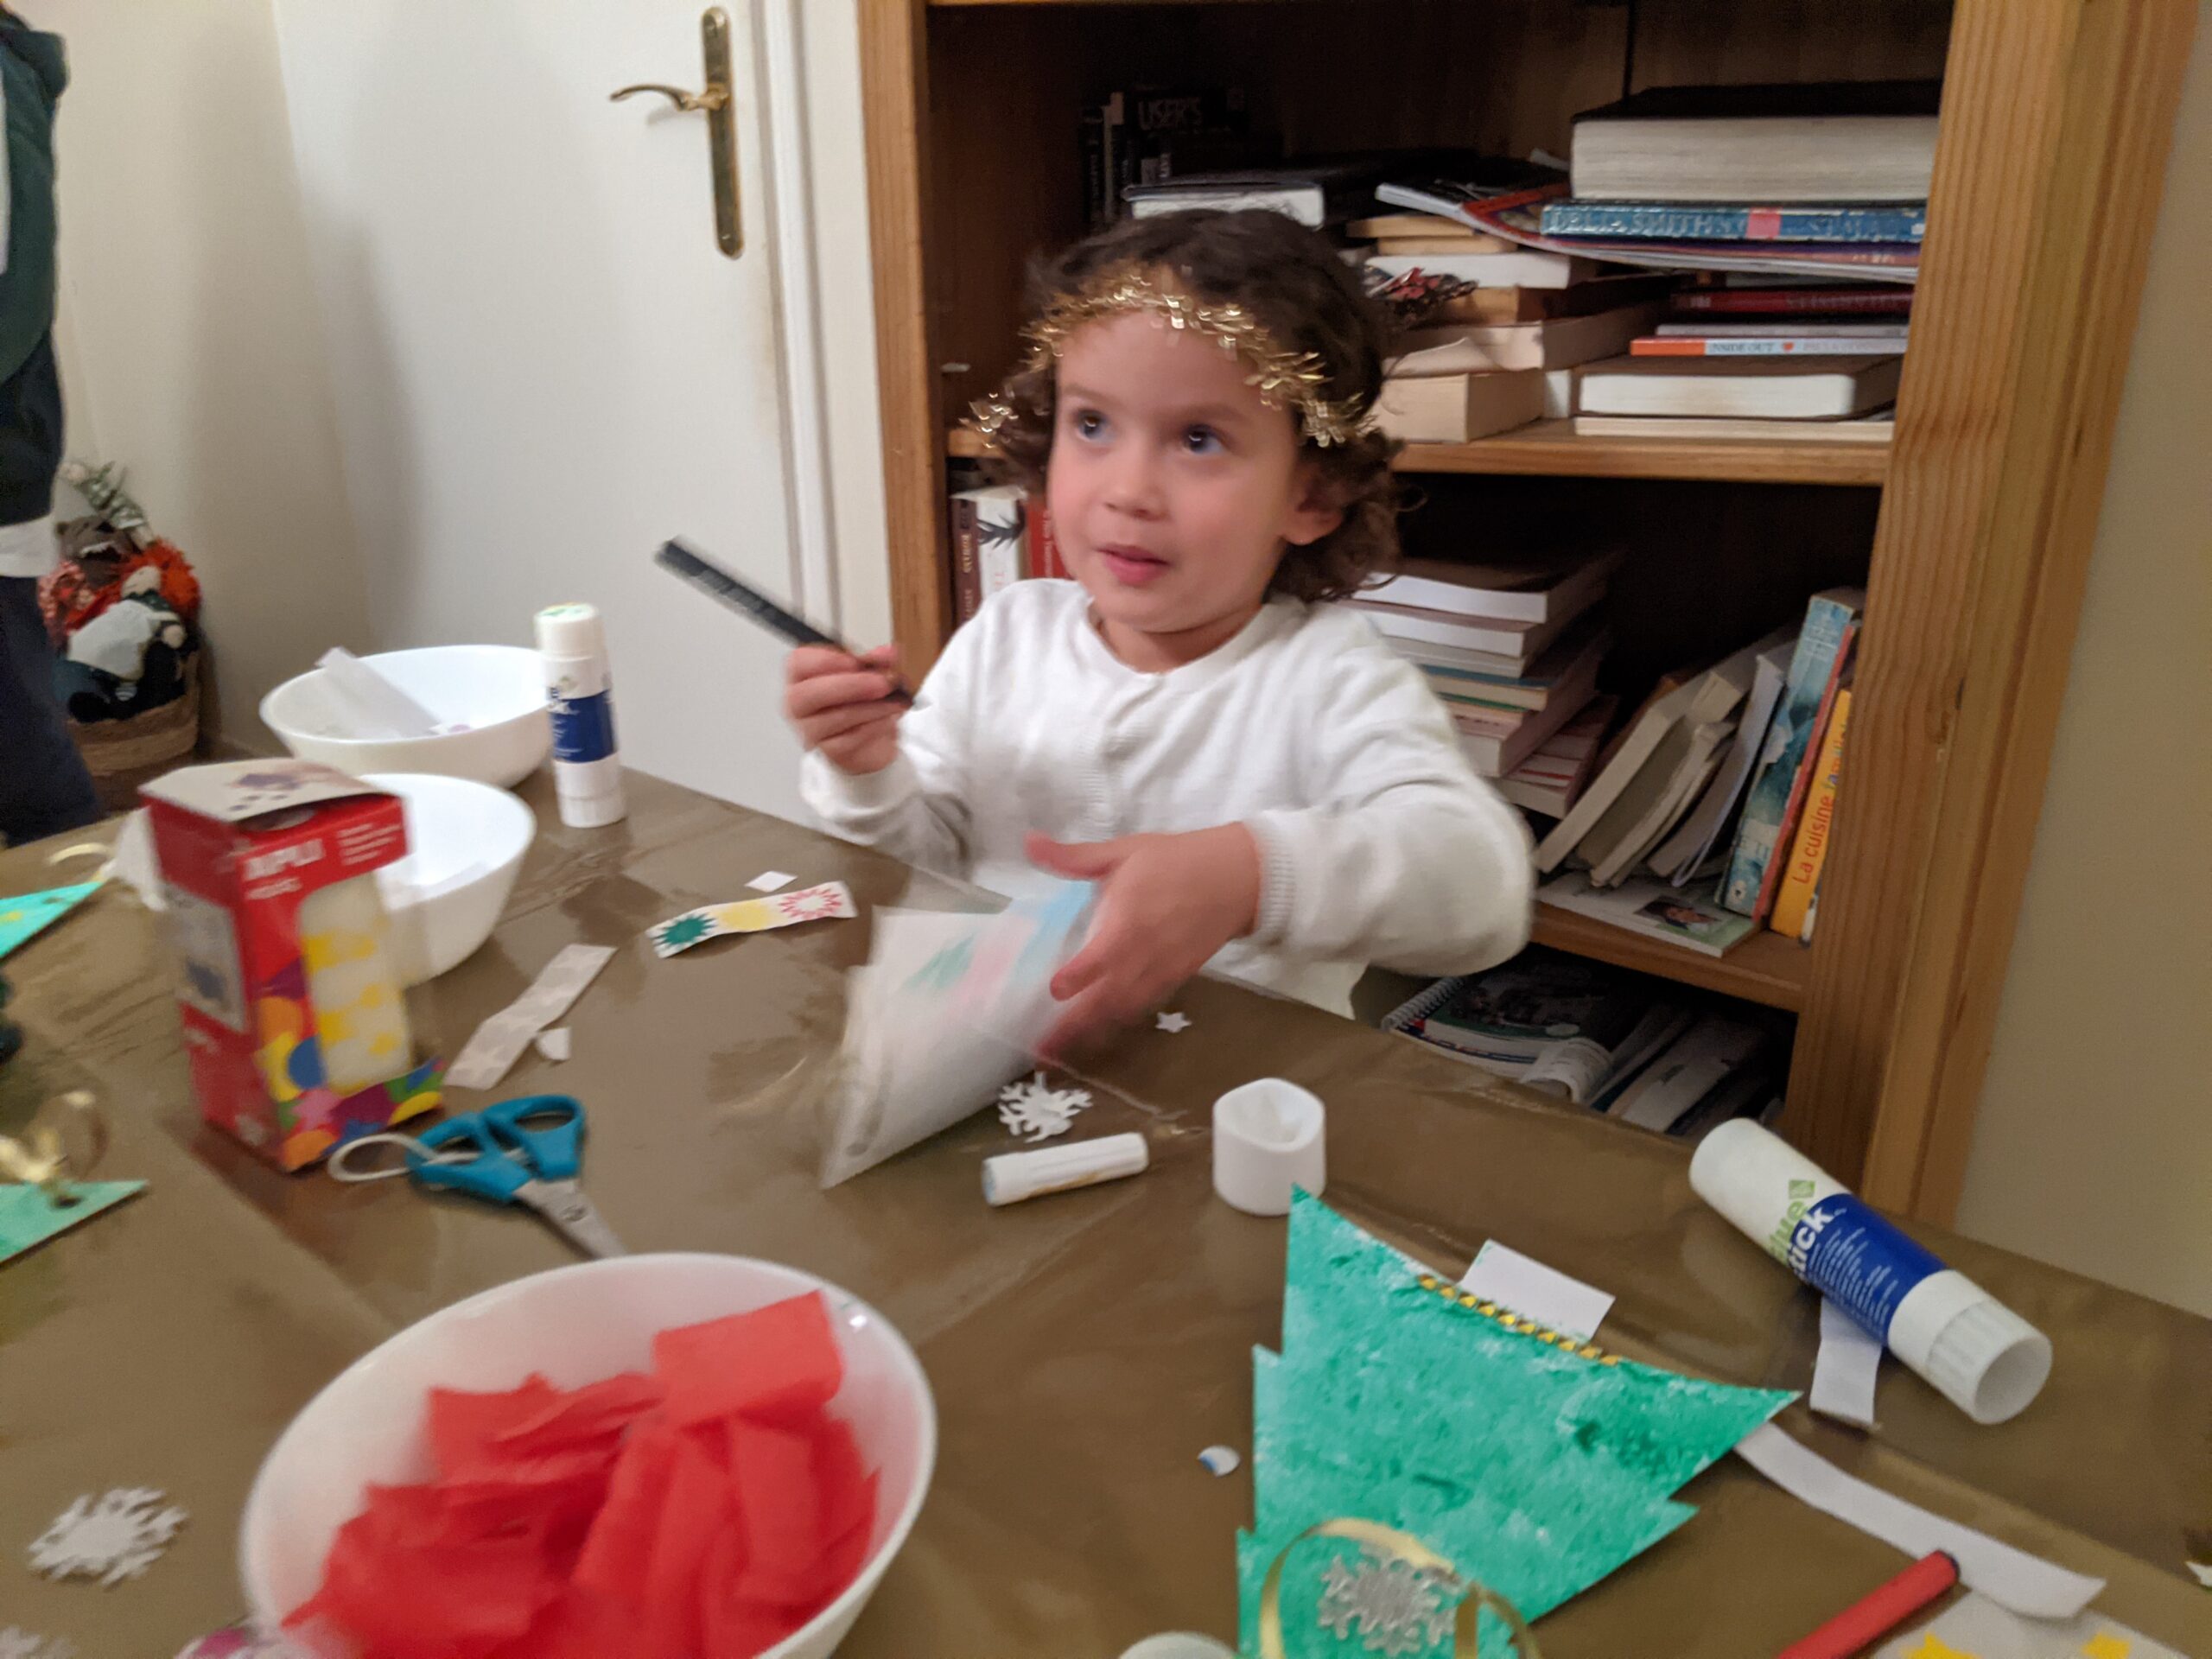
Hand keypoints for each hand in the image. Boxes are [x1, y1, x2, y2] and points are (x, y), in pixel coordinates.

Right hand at [784, 644, 903, 773]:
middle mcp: (800, 703)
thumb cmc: (860, 702)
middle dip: (850, 685)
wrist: (870, 742)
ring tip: (895, 701)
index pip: (799, 664)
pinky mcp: (830, 751)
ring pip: (836, 717)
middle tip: (882, 682)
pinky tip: (889, 718)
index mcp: (802, 676)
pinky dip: (874, 726)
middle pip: (810, 694)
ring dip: (871, 707)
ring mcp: (811, 730)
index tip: (854, 661)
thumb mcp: (869, 675)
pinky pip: (851, 739)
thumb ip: (876, 661)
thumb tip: (889, 654)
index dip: (825, 660)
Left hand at [1026, 824, 1261, 1056]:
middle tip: (1042, 1051)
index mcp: (1129, 920)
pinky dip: (1117, 1021)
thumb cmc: (1175, 860)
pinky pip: (1142, 1006)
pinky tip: (1096, 1031)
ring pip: (1124, 1009)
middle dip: (1075, 1026)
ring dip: (1092, 1032)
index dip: (1078, 977)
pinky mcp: (1174, 979)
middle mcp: (1144, 954)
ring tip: (1060, 1053)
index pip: (1101, 957)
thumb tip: (1029, 843)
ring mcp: (1161, 971)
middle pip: (1108, 998)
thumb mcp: (1122, 851)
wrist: (1236, 879)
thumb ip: (1073, 856)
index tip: (1054, 991)